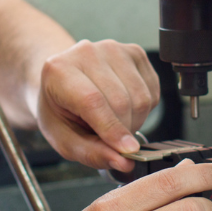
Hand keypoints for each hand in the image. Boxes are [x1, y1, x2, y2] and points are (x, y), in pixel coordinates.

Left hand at [36, 39, 159, 170]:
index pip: (92, 101)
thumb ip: (91, 152)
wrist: (62, 80)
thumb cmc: (60, 109)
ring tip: (115, 122)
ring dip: (135, 120)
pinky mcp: (134, 51)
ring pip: (141, 97)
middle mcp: (85, 52)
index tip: (127, 151)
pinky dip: (145, 108)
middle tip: (111, 139)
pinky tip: (126, 107)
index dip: (112, 129)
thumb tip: (124, 162)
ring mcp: (112, 48)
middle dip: (123, 131)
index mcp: (58, 70)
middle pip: (121, 101)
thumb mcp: (63, 139)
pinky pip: (152, 90)